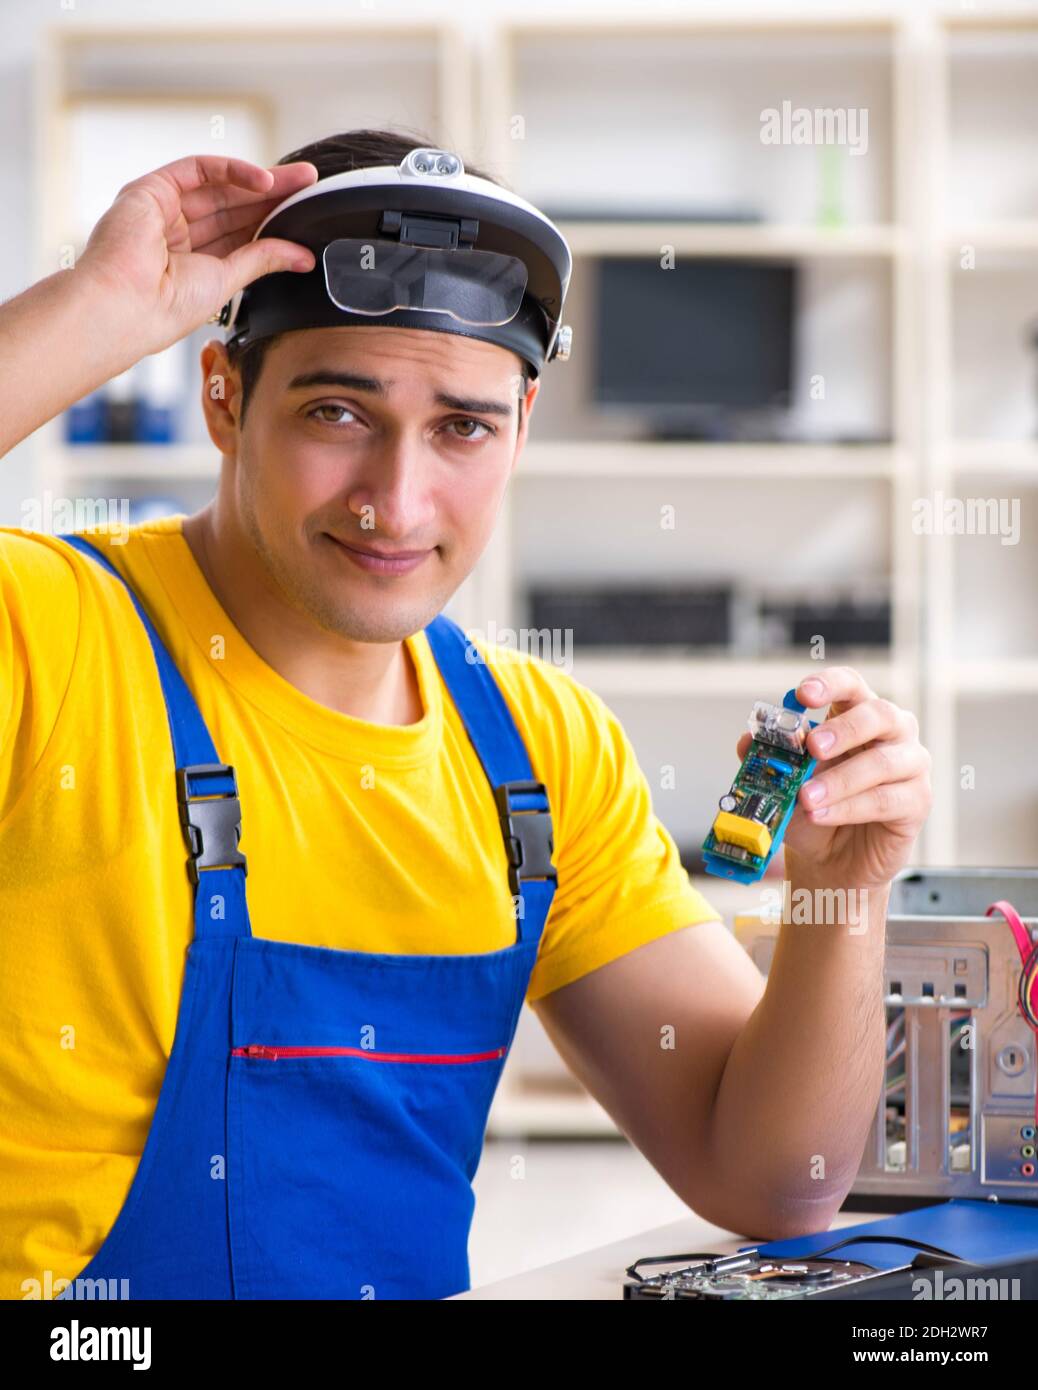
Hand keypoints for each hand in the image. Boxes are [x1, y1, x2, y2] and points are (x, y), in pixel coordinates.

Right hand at [77, 154, 318, 357]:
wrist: (126, 306)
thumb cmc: (165, 307)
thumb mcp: (226, 280)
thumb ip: (262, 260)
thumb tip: (302, 257)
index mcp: (191, 262)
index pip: (240, 234)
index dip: (273, 223)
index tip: (307, 217)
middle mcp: (176, 234)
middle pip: (234, 207)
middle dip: (274, 197)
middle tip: (311, 186)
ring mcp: (163, 210)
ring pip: (220, 187)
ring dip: (262, 181)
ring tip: (301, 180)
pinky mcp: (151, 189)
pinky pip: (198, 169)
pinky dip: (232, 171)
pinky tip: (265, 181)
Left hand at [735, 668, 932, 889]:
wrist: (833, 858)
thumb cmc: (815, 809)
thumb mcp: (785, 781)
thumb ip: (770, 758)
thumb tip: (747, 739)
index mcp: (857, 715)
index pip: (851, 685)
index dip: (830, 685)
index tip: (803, 694)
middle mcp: (891, 733)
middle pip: (878, 714)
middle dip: (843, 730)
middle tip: (812, 747)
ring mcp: (910, 765)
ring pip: (882, 762)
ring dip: (840, 780)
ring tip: (806, 798)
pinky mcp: (917, 801)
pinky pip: (885, 800)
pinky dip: (848, 808)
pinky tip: (821, 814)